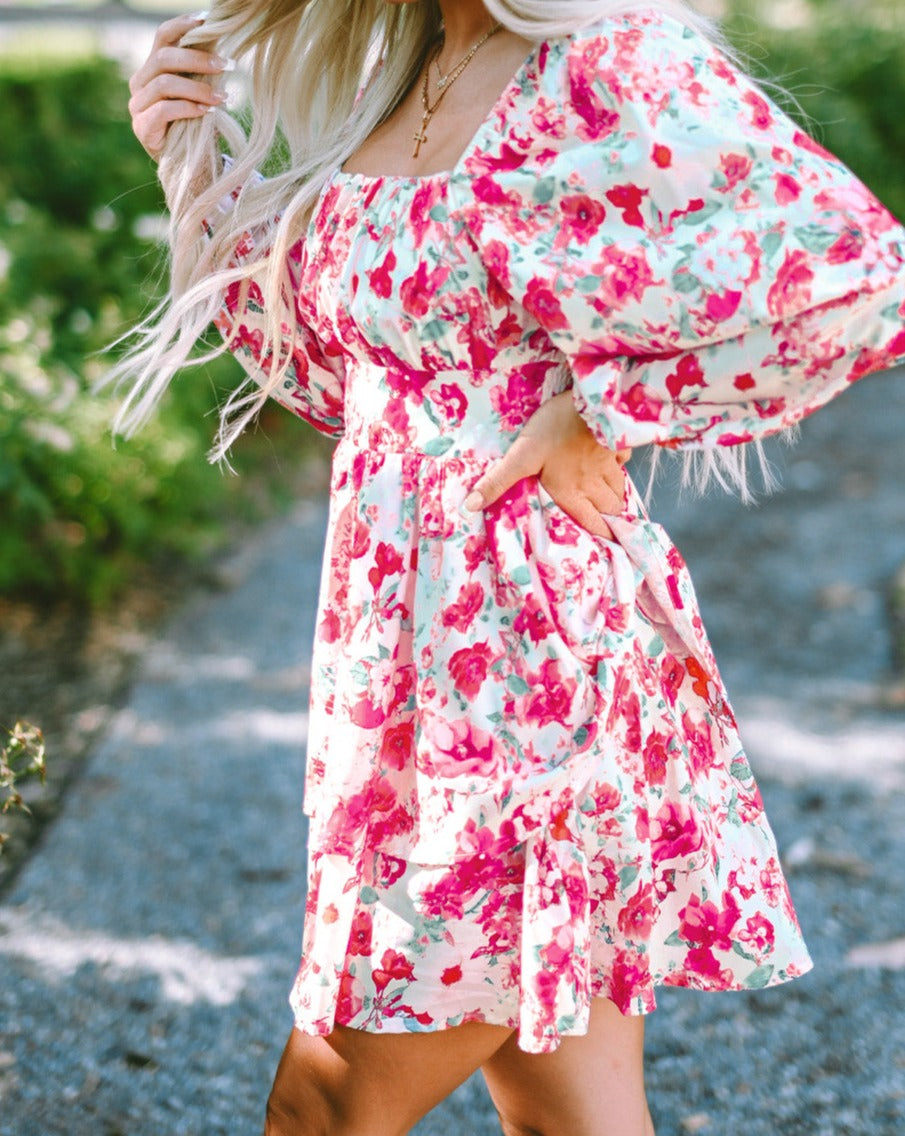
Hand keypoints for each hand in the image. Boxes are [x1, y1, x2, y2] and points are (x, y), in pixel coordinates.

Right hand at [128, 14, 230, 160]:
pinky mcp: (142, 128)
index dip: (183, 25)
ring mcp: (137, 106)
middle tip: (227, 65)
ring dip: (198, 88)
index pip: (162, 37)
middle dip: (198, 59)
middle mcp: (140, 83)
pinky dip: (190, 108)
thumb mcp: (200, 92)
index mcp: (152, 68)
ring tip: (223, 96)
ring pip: (165, 83)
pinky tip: (209, 112)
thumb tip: (222, 40)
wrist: (190, 166)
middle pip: (164, 58)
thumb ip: (201, 70)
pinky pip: (165, 109)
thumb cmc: (197, 126)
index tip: (207, 21)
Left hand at [464, 391, 630, 538]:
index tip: (609, 546)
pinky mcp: (616, 444)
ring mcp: (608, 464)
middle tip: (609, 524)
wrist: (589, 402)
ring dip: (615, 496)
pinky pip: (622, 460)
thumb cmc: (554, 431)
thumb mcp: (521, 456)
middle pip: (611, 509)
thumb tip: (471, 507)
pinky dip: (619, 464)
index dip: (603, 537)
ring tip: (611, 501)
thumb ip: (499, 481)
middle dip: (610, 519)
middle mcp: (593, 483)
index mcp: (571, 492)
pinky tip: (614, 461)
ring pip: (619, 488)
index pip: (593, 524)